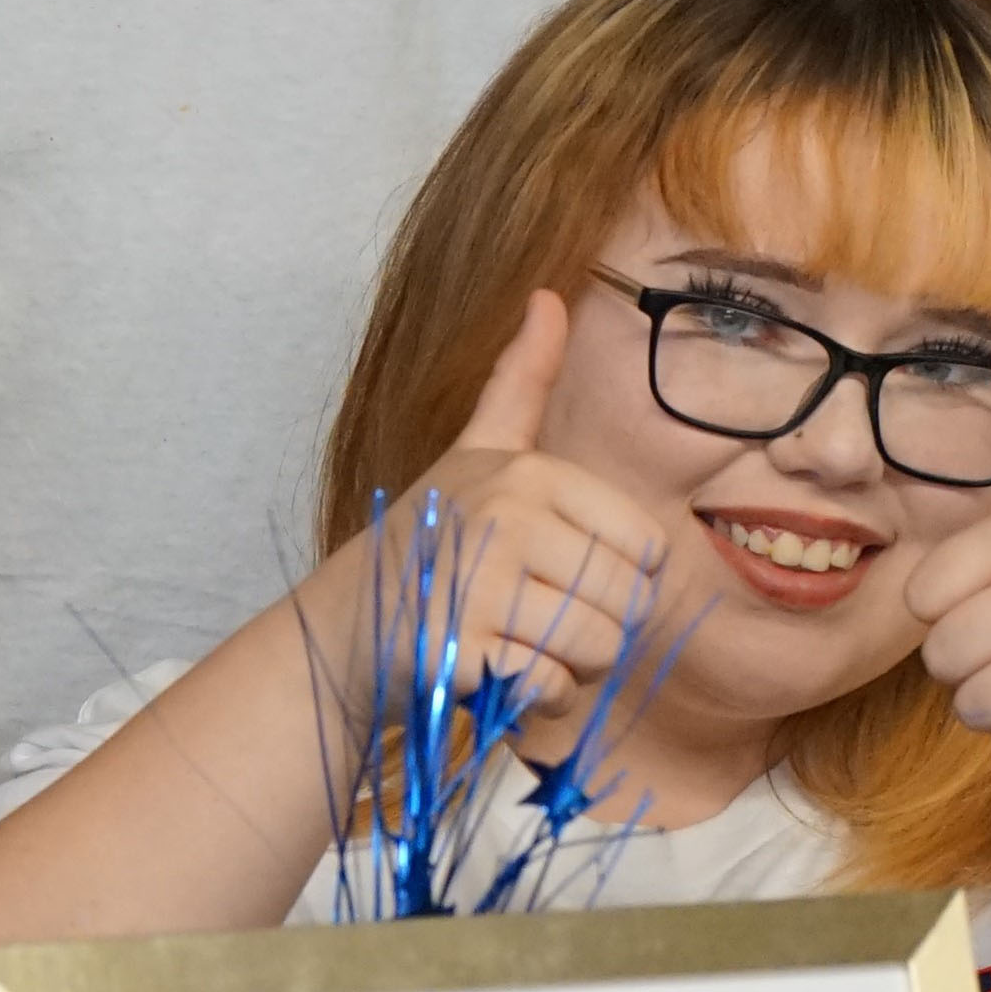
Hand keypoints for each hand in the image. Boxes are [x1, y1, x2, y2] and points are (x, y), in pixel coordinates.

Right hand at [396, 292, 683, 712]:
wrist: (343, 625)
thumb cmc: (429, 540)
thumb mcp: (477, 452)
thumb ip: (520, 382)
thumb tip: (549, 294)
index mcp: (530, 472)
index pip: (647, 551)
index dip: (621, 582)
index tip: (566, 578)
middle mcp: (508, 518)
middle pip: (628, 605)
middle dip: (598, 635)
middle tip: (538, 623)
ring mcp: (480, 584)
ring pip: (595, 649)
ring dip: (570, 670)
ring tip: (519, 645)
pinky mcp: (458, 650)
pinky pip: (548, 687)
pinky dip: (533, 697)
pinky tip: (495, 672)